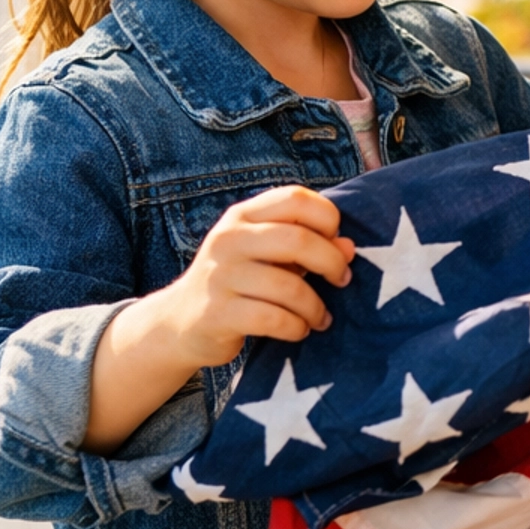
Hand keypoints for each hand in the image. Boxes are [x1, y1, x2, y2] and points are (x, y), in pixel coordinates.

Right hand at [164, 186, 355, 363]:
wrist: (180, 322)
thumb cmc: (239, 282)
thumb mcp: (269, 256)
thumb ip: (308, 245)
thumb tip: (349, 247)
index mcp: (243, 215)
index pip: (295, 198)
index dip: (327, 218)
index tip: (337, 242)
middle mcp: (229, 238)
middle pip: (298, 239)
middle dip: (331, 262)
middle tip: (342, 279)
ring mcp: (220, 275)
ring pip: (288, 286)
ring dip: (315, 306)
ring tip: (320, 316)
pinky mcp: (217, 313)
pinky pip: (273, 319)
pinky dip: (296, 327)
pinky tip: (300, 330)